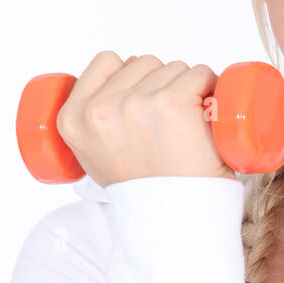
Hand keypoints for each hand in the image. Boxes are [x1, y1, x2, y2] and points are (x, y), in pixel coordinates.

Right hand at [55, 50, 237, 187]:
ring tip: (188, 127)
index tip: (147, 98)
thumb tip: (117, 82)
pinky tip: (208, 113)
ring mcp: (136, 104)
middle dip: (162, 83)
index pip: (107, 61)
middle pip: (144, 62)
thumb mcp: (97, 157)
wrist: (175, 221)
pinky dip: (211, 87)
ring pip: (174, 67)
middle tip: (171, 124)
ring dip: (188, 87)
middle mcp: (100, 109)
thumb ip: (95, 123)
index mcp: (73, 119)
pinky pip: (200, 74)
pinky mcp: (172, 103)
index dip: (133, 74)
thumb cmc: (146, 192)